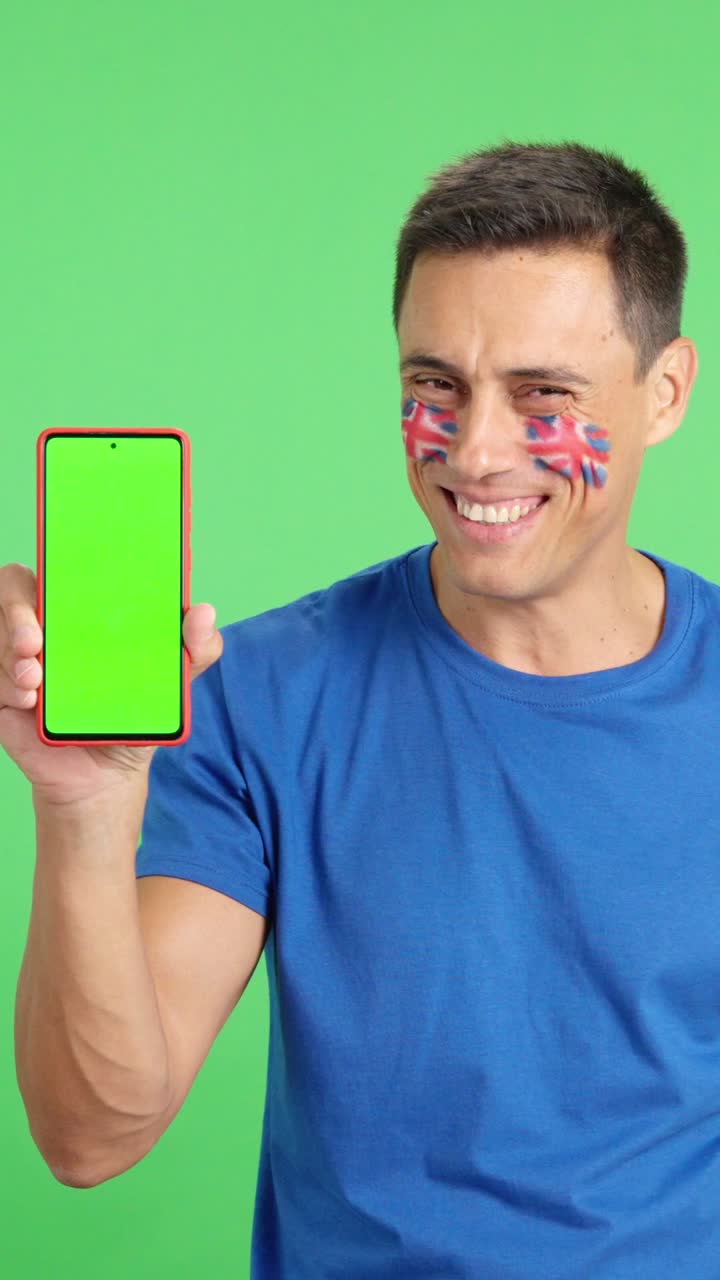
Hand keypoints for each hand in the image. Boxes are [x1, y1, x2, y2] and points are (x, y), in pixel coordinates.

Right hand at [0, 562, 222, 806]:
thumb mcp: (175, 682)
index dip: (54, 552)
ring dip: (9, 650)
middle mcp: (48, 623)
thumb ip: (197, 648)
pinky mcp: (4, 688)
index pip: (62, 564)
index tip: (59, 560)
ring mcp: (20, 654)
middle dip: (16, 608)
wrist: (106, 774)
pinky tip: (31, 702)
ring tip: (35, 680)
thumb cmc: (136, 716)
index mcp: (86, 609)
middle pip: (14, 585)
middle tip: (33, 640)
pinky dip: (8, 684)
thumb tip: (204, 611)